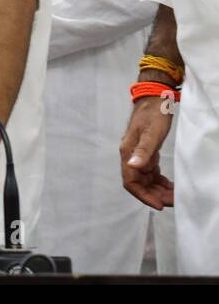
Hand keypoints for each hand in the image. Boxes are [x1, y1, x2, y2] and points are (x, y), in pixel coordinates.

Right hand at [120, 95, 174, 209]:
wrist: (155, 99)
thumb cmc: (153, 114)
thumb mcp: (152, 132)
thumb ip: (143, 150)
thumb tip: (132, 166)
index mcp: (128, 152)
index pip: (130, 181)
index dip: (143, 196)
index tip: (159, 205)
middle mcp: (131, 156)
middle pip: (139, 184)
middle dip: (154, 195)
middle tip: (172, 202)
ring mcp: (138, 155)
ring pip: (146, 180)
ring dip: (158, 190)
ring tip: (175, 196)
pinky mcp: (147, 154)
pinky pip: (151, 174)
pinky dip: (160, 182)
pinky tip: (171, 186)